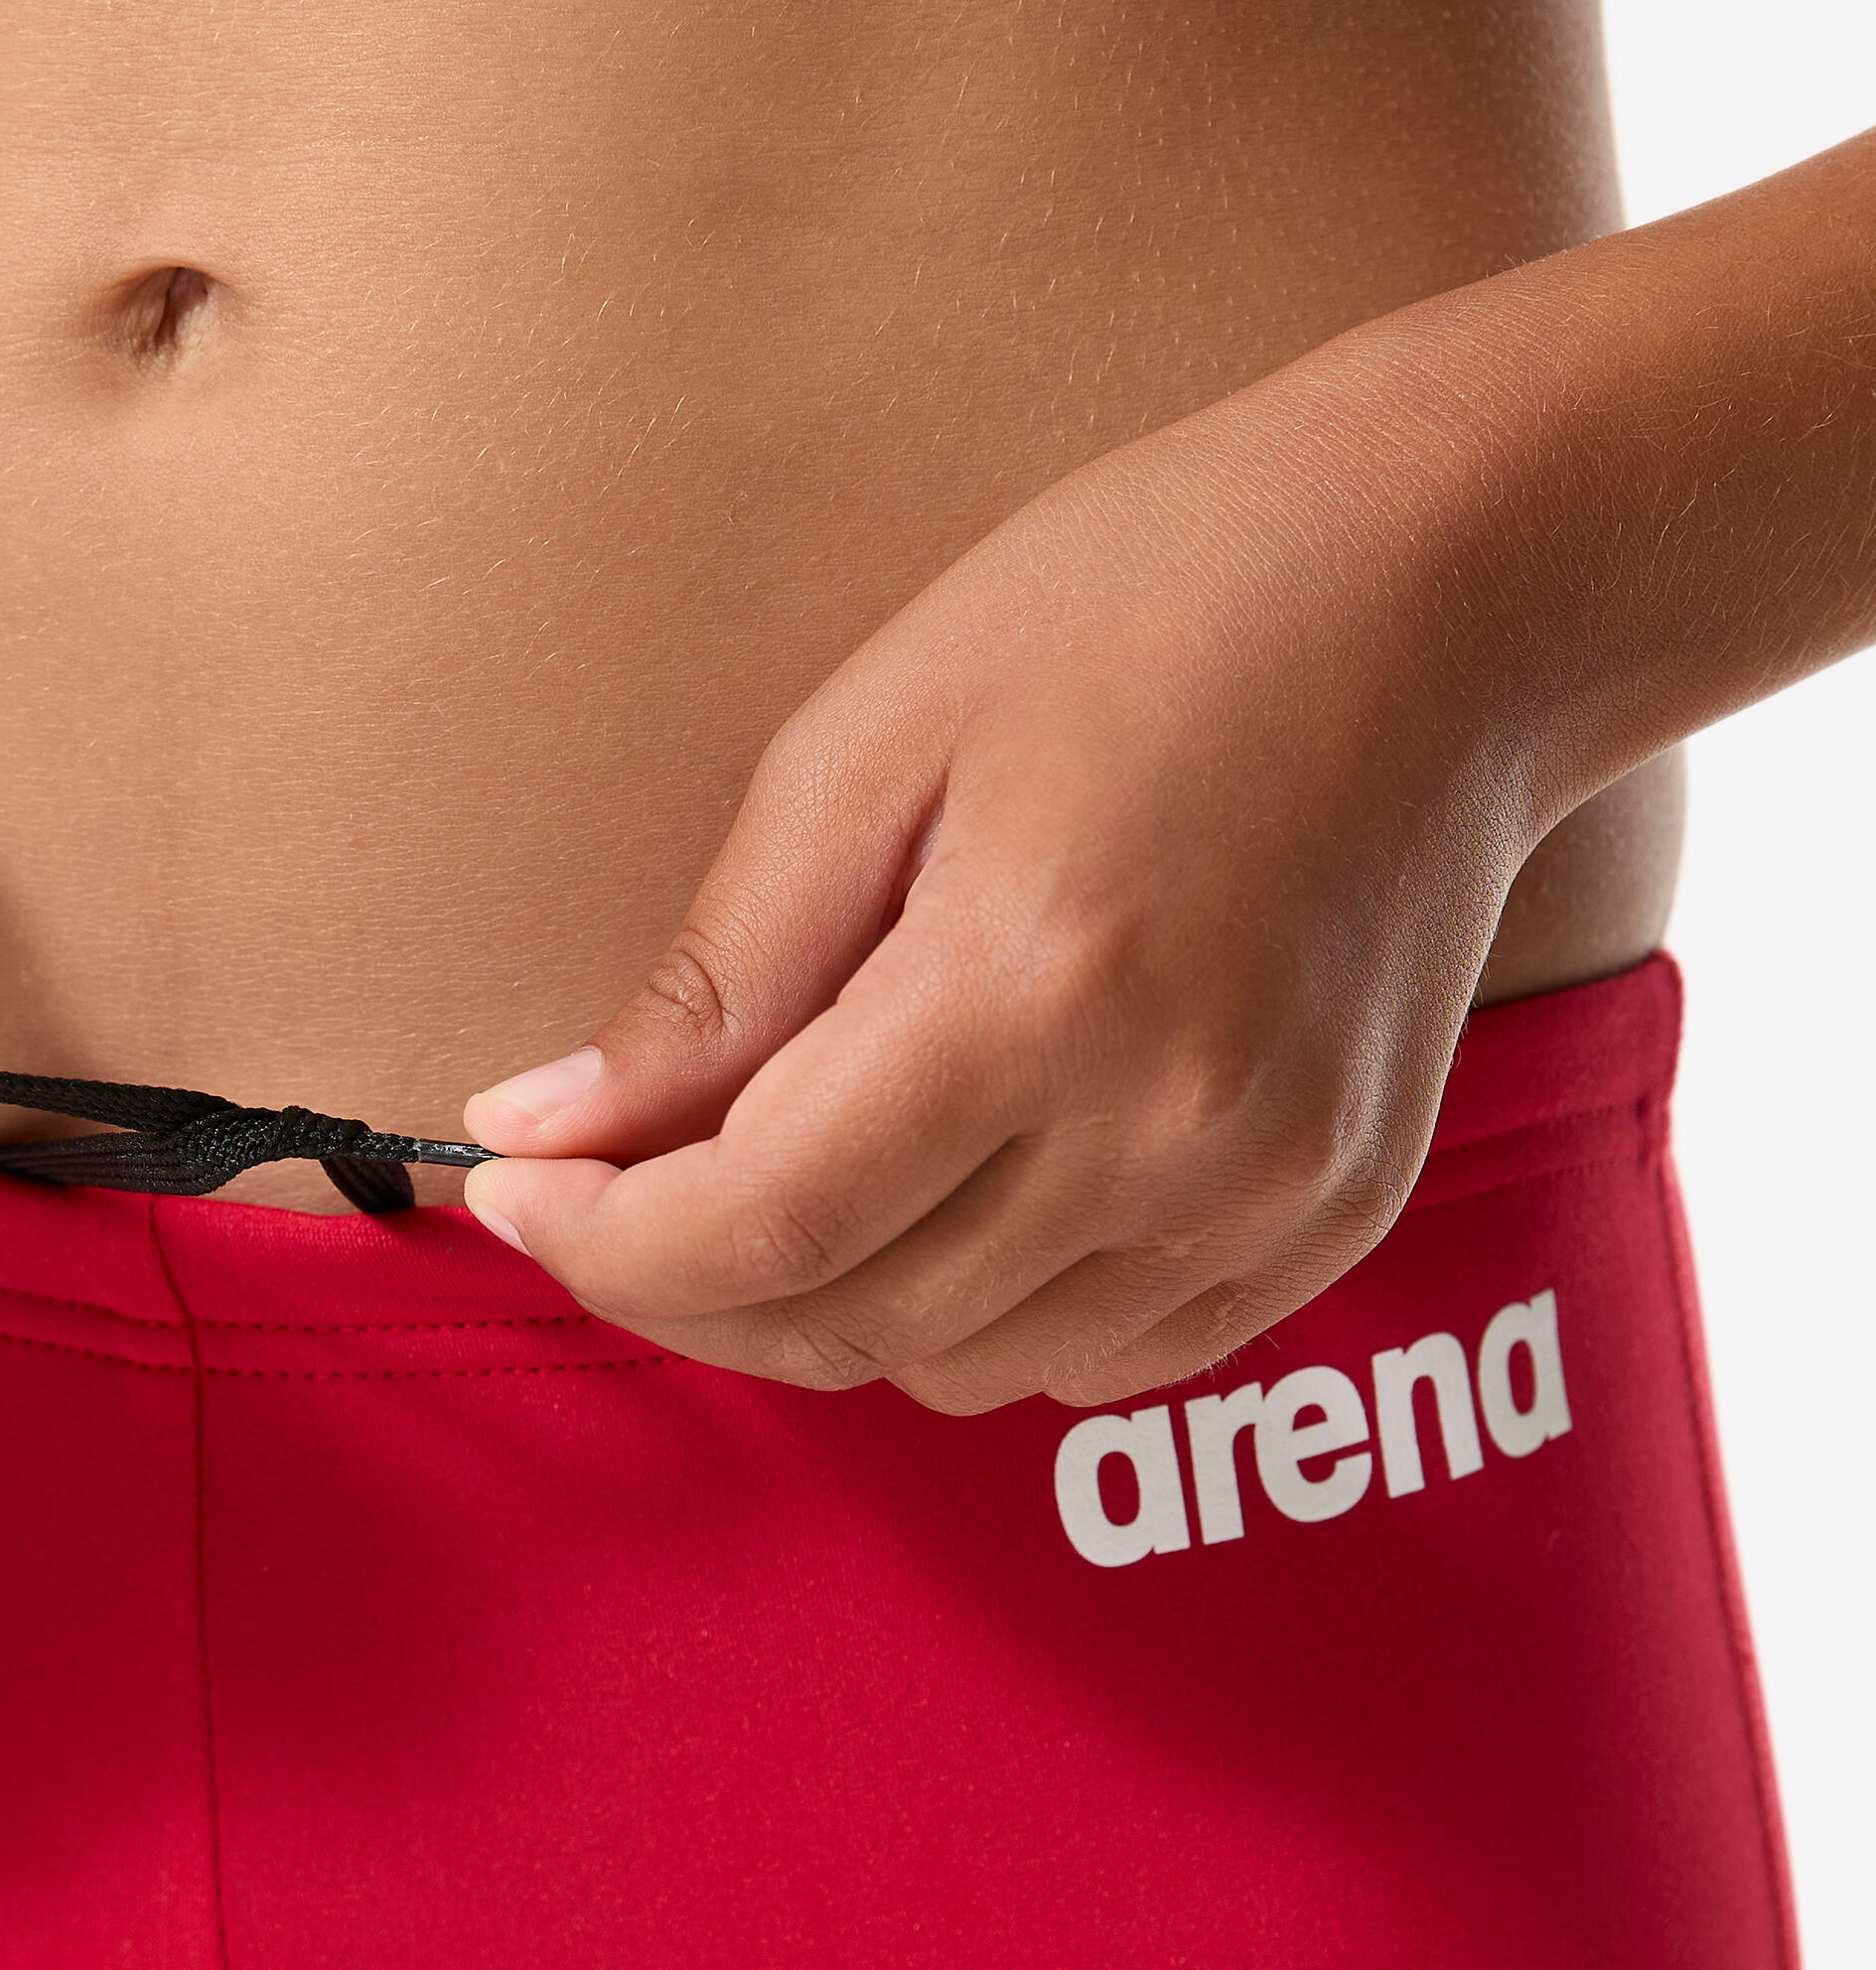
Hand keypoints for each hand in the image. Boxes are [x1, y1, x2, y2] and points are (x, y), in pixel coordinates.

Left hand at [458, 362, 1549, 1409]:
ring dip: (821, 1310)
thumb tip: (546, 1134)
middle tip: (600, 1198)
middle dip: (681, 1289)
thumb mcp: (874, 742)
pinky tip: (937, 1204)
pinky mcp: (1329, 1220)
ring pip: (958, 1370)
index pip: (761, 1225)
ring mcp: (1267, 1195)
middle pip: (845, 1323)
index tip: (512, 1197)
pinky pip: (1094, 1364)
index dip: (604, 1244)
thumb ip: (712, 979)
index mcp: (1037, 987)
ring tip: (767, 1186)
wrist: (1466, 591)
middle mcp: (1168, 1129)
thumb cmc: (1151, 604)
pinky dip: (974, 1321)